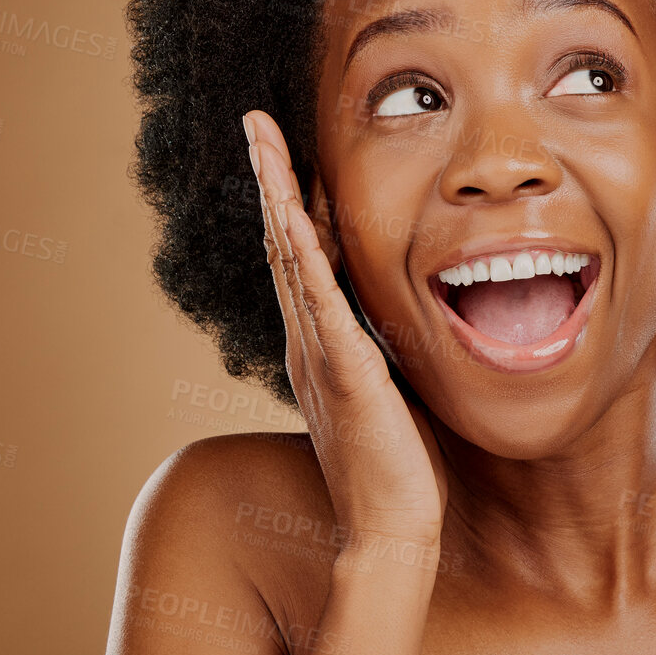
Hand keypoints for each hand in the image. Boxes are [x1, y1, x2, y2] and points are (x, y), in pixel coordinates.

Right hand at [244, 109, 447, 548]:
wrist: (394, 530)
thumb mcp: (389, 389)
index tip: (287, 153)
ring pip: (292, 260)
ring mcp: (323, 356)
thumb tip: (395, 318)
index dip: (291, 203)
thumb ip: (383, 350)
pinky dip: (304, 257)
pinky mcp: (348, 374)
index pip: (302, 259)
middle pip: (284, 244)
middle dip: (271, 180)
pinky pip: (322, 305)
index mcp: (323, 346)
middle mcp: (311, 343)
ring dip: (278, 197)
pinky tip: (293, 217)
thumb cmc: (399, 469)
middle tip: (256, 124)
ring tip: (263, 143)